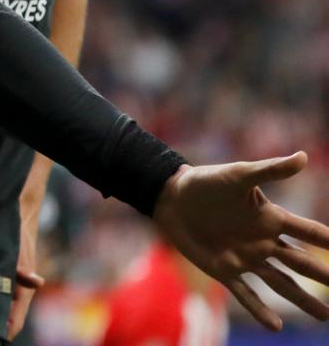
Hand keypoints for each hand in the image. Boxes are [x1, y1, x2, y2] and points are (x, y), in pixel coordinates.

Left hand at [7, 212, 45, 339]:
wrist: (17, 213)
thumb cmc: (19, 235)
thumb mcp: (19, 253)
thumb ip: (24, 271)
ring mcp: (4, 283)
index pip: (13, 323)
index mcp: (22, 292)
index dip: (1, 333)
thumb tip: (37, 282)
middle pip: (1, 317)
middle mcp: (14, 291)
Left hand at [153, 153, 328, 329]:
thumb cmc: (205, 181)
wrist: (170, 196)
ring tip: (323, 316)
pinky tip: (275, 326)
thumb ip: (270, 170)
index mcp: (271, 219)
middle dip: (324, 276)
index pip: (309, 232)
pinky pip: (246, 294)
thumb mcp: (239, 175)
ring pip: (281, 284)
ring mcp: (246, 257)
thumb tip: (303, 157)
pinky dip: (260, 310)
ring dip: (302, 300)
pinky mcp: (224, 269)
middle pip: (301, 263)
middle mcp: (264, 241)